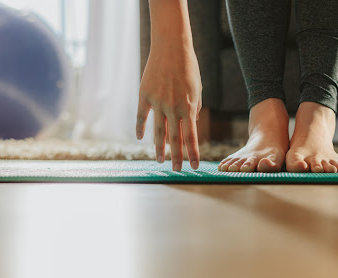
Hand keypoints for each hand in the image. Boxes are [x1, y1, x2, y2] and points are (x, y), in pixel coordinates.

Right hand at [136, 41, 201, 170]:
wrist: (172, 47)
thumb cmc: (188, 68)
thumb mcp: (197, 90)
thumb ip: (194, 108)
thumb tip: (191, 124)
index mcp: (189, 108)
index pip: (192, 137)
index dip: (193, 154)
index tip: (195, 167)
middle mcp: (173, 108)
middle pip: (175, 139)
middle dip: (177, 157)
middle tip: (177, 171)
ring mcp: (157, 102)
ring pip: (158, 131)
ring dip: (159, 148)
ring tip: (160, 161)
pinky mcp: (144, 95)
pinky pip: (142, 116)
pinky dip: (141, 128)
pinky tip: (141, 139)